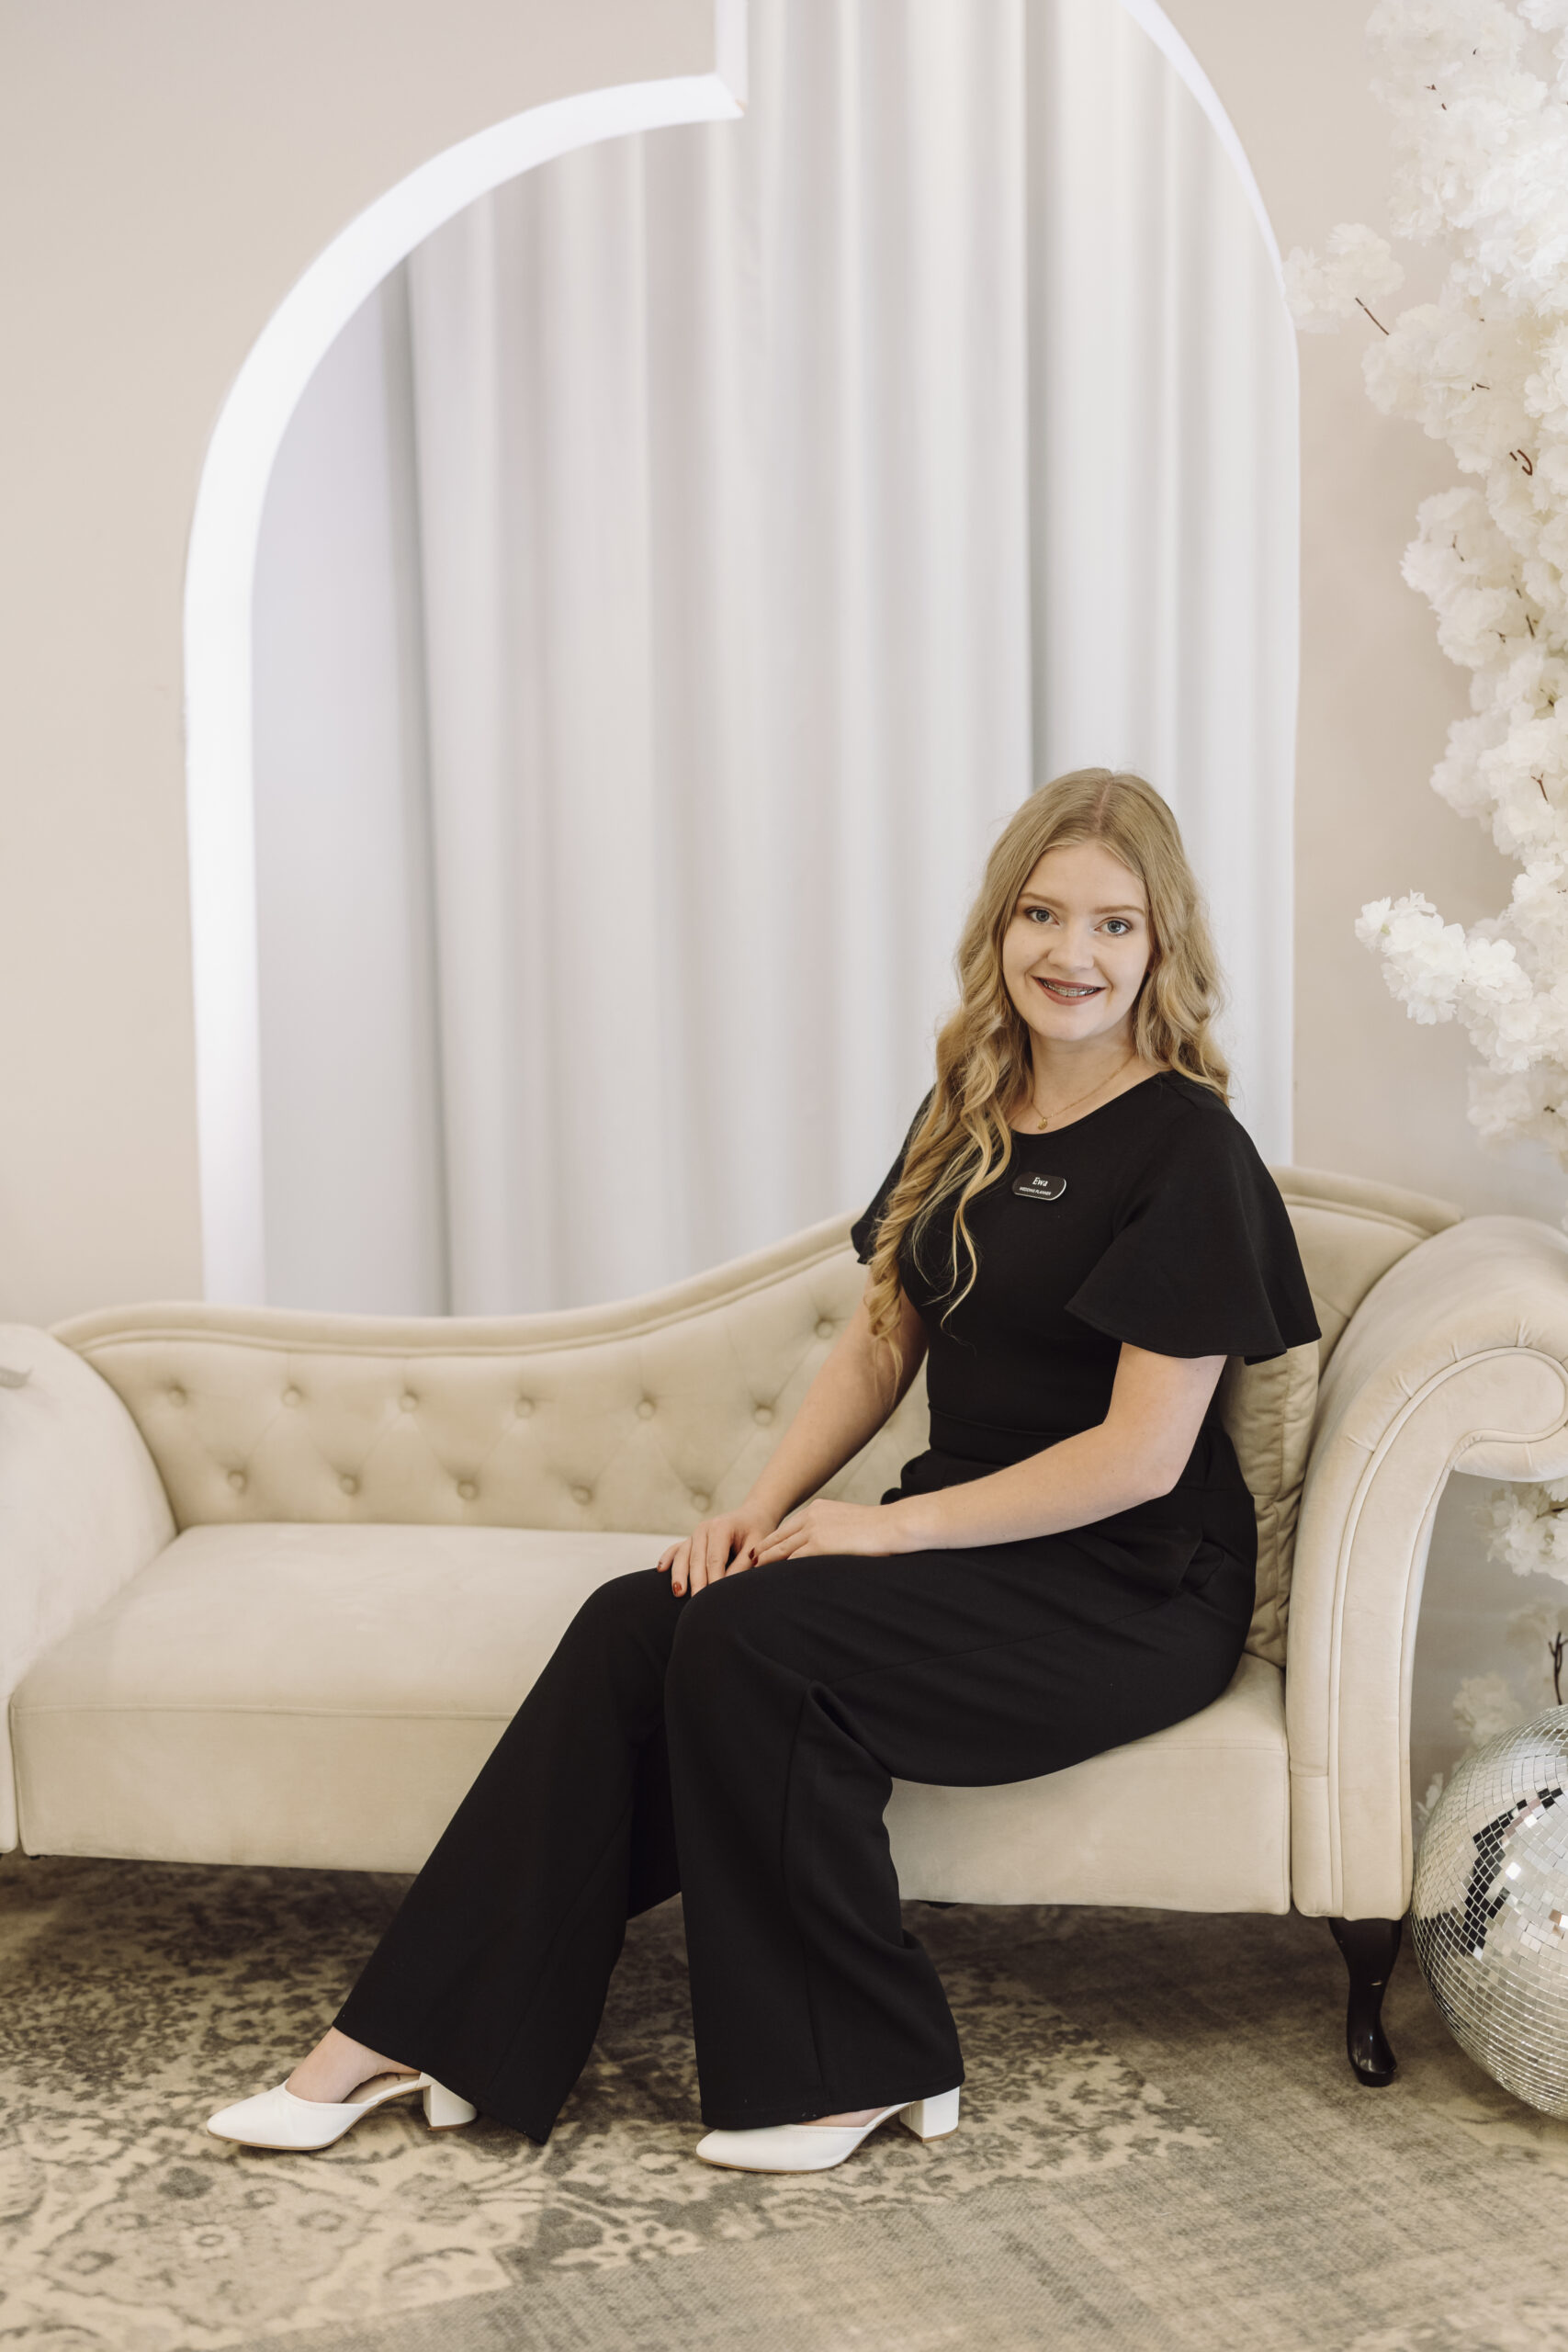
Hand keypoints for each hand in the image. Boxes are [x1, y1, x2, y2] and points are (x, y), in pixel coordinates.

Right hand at [656, 1508, 776, 1595]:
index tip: (713, 1598)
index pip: (715, 1559)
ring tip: (678, 1592)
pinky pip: (676, 1549)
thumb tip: (727, 1585)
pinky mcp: (691, 1539)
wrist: (751, 1515)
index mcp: (720, 1527)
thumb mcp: (756, 1545)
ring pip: (683, 1556)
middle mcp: (704, 1529)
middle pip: (696, 1559)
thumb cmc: (756, 1531)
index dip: (713, 1580)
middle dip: (695, 1582)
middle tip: (696, 1602)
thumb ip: (743, 1564)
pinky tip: (661, 1570)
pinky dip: (668, 1558)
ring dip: (679, 1574)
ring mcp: (695, 1534)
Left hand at [751, 1498, 911, 1563]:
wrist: (893, 1525)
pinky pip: (792, 1559)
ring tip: (751, 1577)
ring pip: (780, 1549)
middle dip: (762, 1553)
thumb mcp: (850, 1524)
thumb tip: (830, 1547)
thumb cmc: (879, 1530)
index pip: (788, 1528)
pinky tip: (771, 1581)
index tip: (761, 1555)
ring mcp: (814, 1529)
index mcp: (818, 1509)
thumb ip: (833, 1532)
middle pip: (778, 1537)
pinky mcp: (819, 1543)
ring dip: (765, 1564)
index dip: (773, 1543)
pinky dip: (779, 1570)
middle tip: (747, 1566)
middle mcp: (811, 1516)